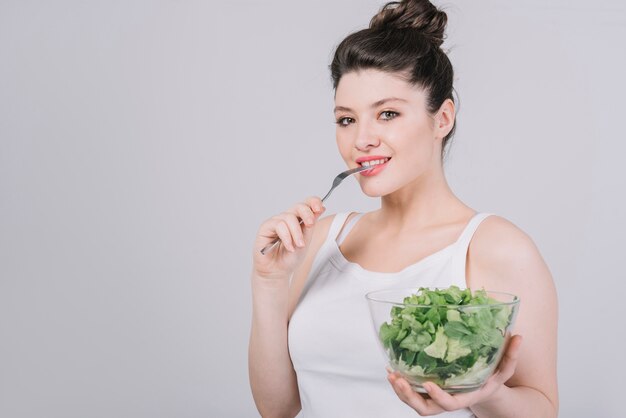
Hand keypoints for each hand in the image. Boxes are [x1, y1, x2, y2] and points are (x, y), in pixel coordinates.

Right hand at [252, 196, 324, 279]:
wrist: (277, 271)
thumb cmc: (290, 258)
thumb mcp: (306, 241)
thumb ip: (311, 225)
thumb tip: (321, 208)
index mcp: (298, 220)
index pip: (306, 204)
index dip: (313, 202)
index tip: (320, 208)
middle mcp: (286, 218)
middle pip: (298, 206)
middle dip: (307, 214)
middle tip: (310, 224)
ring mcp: (276, 222)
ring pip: (289, 217)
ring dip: (296, 233)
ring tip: (298, 245)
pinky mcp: (265, 227)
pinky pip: (278, 225)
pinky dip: (287, 237)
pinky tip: (289, 247)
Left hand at [387, 335, 522, 415]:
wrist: (484, 389)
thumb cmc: (492, 377)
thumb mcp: (504, 368)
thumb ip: (511, 355)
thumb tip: (518, 336)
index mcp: (466, 396)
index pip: (450, 404)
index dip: (438, 396)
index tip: (427, 384)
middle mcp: (448, 400)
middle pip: (425, 409)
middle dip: (408, 397)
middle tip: (398, 379)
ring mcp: (436, 398)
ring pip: (414, 402)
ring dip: (400, 391)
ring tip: (390, 373)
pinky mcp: (427, 392)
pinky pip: (411, 393)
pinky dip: (399, 384)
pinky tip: (391, 369)